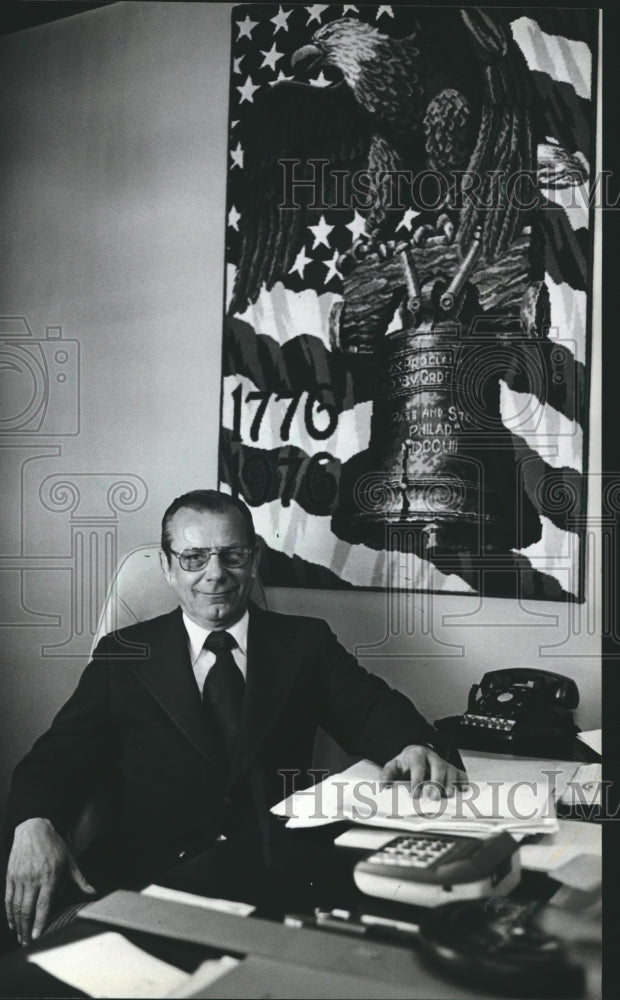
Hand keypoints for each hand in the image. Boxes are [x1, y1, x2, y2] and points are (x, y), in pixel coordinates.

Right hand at [5, 817, 95, 946]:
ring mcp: (20, 877)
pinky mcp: (11, 876)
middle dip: (26, 929)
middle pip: (27, 910)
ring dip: (17, 925)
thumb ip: (80, 879)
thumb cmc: (54, 844)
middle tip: (27, 943)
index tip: (37, 936)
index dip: (39, 922)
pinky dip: (9, 913)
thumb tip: (94, 892)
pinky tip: (12, 922)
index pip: (43, 904)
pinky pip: (8, 898)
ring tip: (20, 937)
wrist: (33, 827)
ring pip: (16, 906)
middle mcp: (33, 878)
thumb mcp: (70, 860)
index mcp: (50, 876)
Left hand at [380, 745, 466, 799]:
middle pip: (437, 766)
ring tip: (447, 796)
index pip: (418, 766)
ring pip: (450, 770)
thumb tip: (384, 788)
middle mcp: (432, 757)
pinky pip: (460, 773)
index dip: (417, 781)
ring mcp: (443, 762)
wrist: (416, 754)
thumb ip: (387, 776)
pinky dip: (463, 782)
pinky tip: (463, 790)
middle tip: (433, 797)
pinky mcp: (452, 769)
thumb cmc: (405, 764)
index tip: (415, 795)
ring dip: (450, 783)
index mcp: (416, 755)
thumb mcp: (392, 766)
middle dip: (436, 782)